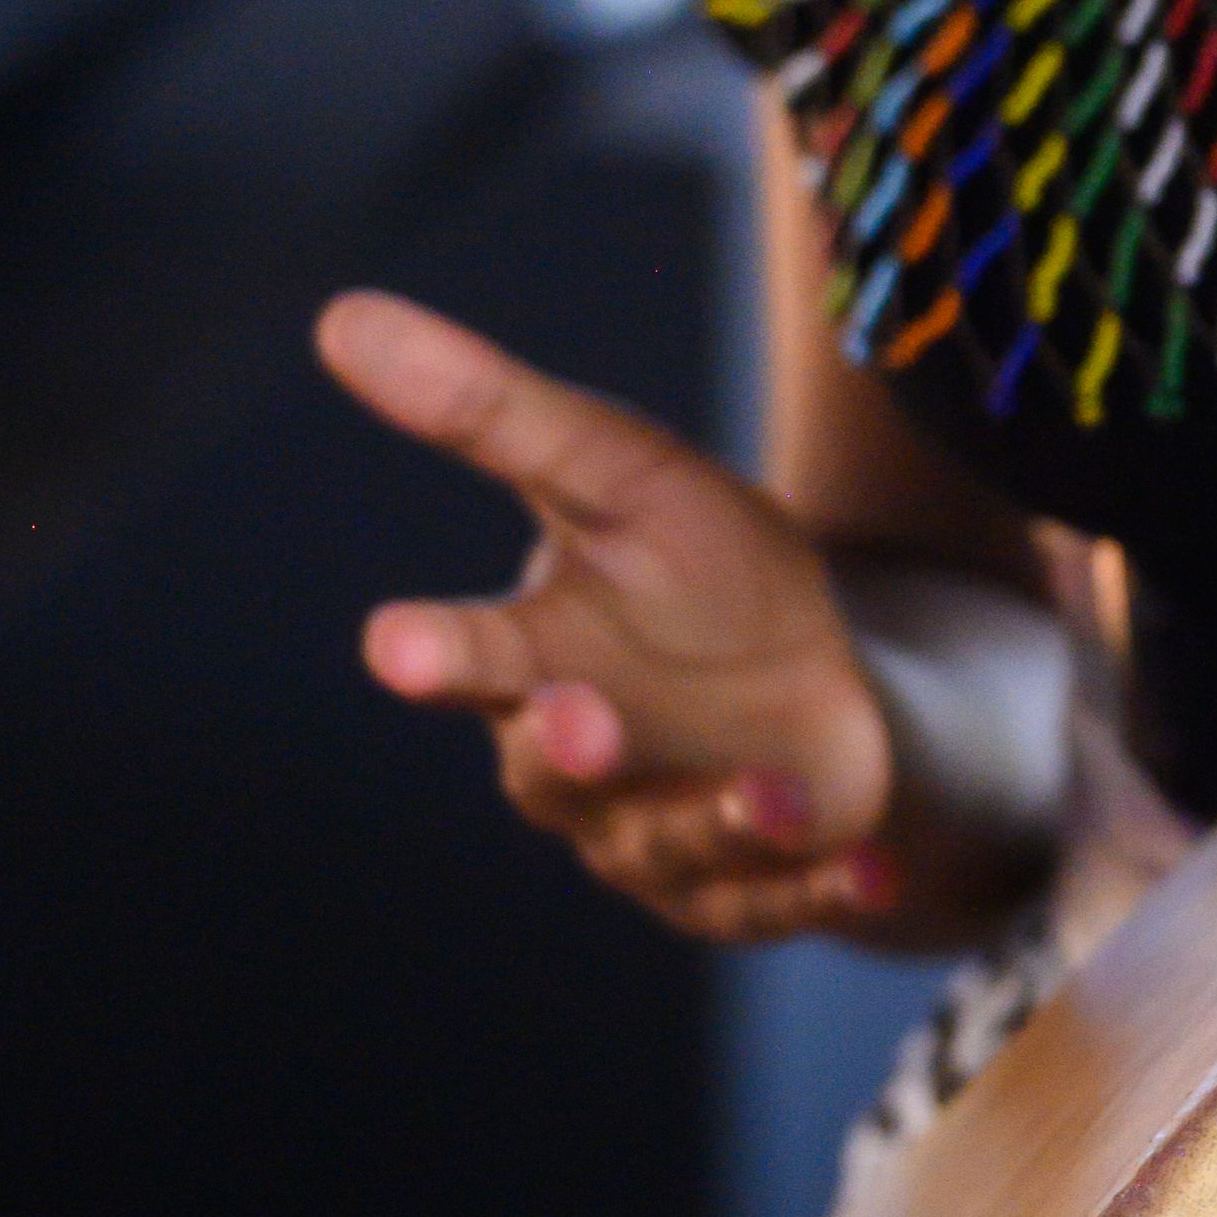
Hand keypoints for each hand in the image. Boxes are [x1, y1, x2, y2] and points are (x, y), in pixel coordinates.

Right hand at [317, 288, 921, 941]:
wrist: (809, 666)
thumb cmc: (691, 564)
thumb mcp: (620, 470)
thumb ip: (495, 412)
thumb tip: (342, 315)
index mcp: (528, 658)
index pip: (467, 655)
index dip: (436, 652)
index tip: (395, 642)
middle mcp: (574, 762)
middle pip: (552, 769)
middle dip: (569, 745)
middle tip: (578, 714)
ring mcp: (654, 835)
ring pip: (668, 845)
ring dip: (720, 818)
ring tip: (779, 790)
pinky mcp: (741, 886)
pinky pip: (775, 901)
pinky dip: (821, 889)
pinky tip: (874, 868)